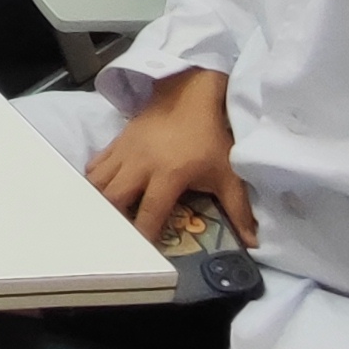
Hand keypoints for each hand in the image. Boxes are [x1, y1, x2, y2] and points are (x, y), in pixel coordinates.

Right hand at [86, 68, 257, 245]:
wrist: (188, 95)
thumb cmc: (210, 137)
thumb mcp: (229, 174)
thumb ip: (240, 210)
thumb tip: (253, 243)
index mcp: (168, 174)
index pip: (150, 212)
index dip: (145, 235)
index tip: (145, 253)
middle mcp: (141, 165)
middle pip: (114, 198)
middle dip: (114, 221)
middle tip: (121, 236)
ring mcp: (125, 152)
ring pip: (98, 182)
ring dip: (100, 201)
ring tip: (107, 217)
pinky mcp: (117, 142)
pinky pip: (96, 165)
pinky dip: (95, 181)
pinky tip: (101, 191)